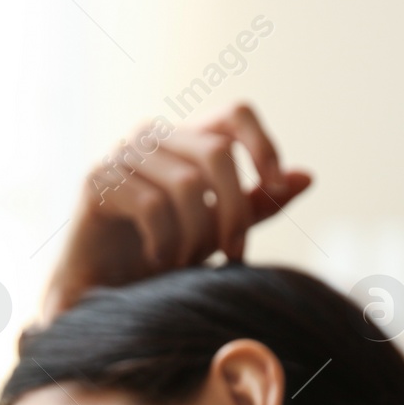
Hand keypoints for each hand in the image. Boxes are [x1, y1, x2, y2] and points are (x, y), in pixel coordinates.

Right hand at [39, 102, 313, 320]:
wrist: (96, 290)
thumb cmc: (159, 253)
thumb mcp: (217, 229)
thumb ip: (256, 204)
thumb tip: (306, 176)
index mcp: (187, 140)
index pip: (235, 114)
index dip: (263, 144)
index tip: (276, 187)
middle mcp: (154, 137)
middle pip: (217, 153)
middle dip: (236, 210)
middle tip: (236, 254)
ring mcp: (122, 156)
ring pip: (188, 184)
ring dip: (198, 235)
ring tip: (186, 263)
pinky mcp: (97, 183)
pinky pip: (152, 206)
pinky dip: (166, 241)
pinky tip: (158, 260)